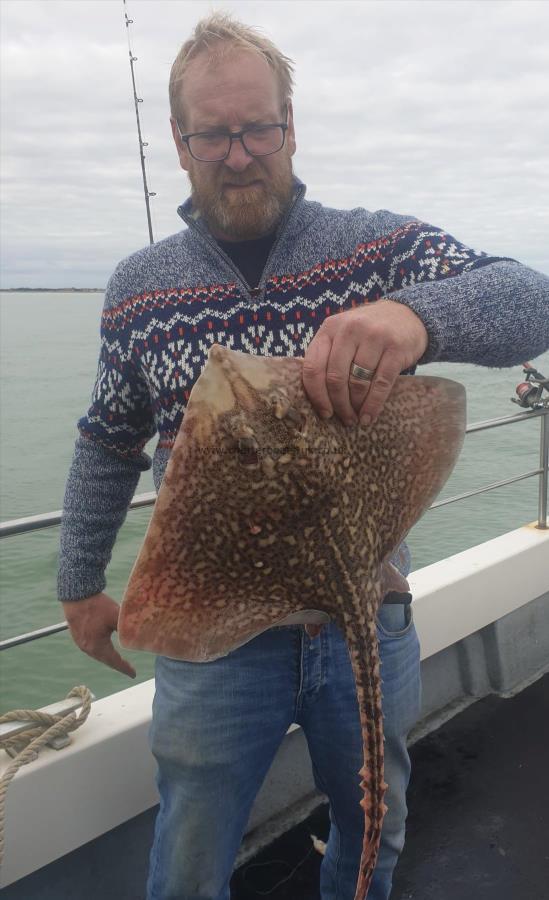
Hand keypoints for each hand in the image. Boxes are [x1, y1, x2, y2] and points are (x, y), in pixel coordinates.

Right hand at [63, 593, 136, 678]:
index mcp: (97, 646)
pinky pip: (92, 647)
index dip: (125, 668)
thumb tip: (139, 636)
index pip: (114, 661)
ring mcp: (80, 642)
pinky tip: (105, 647)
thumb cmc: (97, 606)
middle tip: (129, 669)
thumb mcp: (115, 617)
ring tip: (118, 660)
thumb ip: (127, 628)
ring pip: (98, 654)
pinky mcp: (77, 635)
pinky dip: (101, 650)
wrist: (77, 595)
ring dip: (109, 657)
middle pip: (105, 660)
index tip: (133, 674)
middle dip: (117, 664)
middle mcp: (87, 648)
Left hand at [302, 299, 427, 424]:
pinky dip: (373, 404)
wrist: (407, 314)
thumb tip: (318, 399)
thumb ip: (328, 357)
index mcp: (329, 328)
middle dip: (339, 405)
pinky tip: (370, 416)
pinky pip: (380, 383)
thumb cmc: (368, 333)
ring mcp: (373, 336)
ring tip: (357, 418)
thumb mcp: (343, 336)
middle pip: (335, 378)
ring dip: (356, 406)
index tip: (324, 412)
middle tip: (344, 419)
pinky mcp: (395, 347)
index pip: (313, 367)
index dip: (317, 395)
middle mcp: (349, 329)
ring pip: (357, 382)